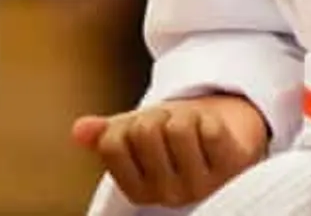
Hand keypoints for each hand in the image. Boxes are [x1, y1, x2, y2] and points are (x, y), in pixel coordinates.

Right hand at [73, 94, 269, 207]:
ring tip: (194, 127)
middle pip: (145, 131)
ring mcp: (200, 185)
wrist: (230, 133)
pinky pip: (210, 129)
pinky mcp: (231, 168)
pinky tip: (215, 131)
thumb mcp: (139, 132)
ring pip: (178, 127)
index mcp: (136, 190)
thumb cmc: (179, 135)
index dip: (129, 122)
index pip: (112, 143)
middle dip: (159, 115)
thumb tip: (79, 129)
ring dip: (187, 114)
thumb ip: (107, 133)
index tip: (145, 128)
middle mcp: (165, 195)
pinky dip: (211, 119)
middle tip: (173, 123)